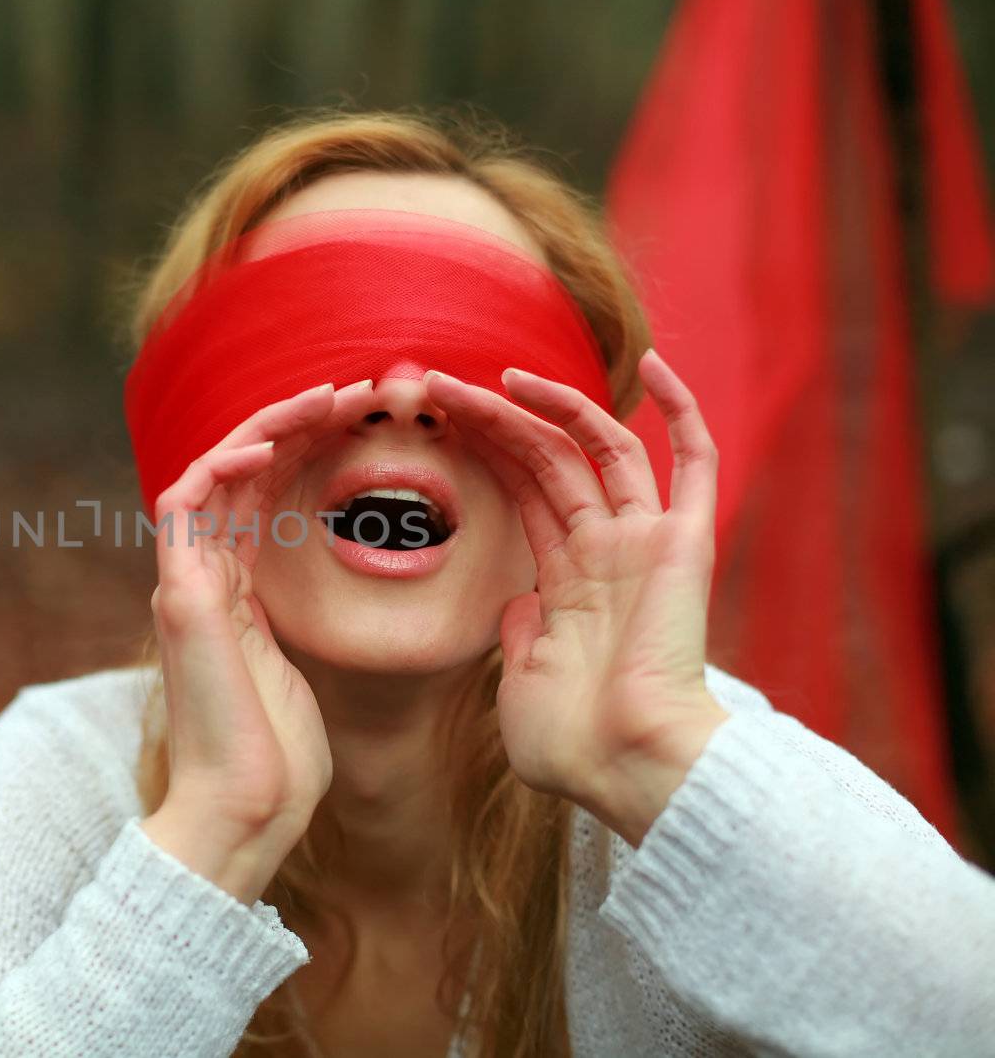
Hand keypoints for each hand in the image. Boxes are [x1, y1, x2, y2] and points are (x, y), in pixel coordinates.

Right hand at [143, 379, 376, 899]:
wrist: (245, 813)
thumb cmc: (281, 759)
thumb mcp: (306, 671)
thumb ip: (302, 625)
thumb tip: (348, 602)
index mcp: (235, 592)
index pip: (264, 494)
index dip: (309, 448)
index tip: (365, 420)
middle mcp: (205, 578)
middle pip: (242, 471)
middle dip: (297, 424)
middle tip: (358, 390)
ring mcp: (187, 585)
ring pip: (214, 471)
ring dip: (268, 427)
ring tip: (327, 398)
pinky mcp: (183, 598)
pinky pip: (186, 506)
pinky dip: (223, 466)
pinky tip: (270, 446)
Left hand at [423, 350, 728, 845]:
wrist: (626, 768)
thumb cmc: (572, 744)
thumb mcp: (521, 682)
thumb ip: (518, 635)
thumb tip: (516, 602)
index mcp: (567, 584)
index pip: (524, 493)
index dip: (483, 451)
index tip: (435, 417)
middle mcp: (608, 554)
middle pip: (548, 461)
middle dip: (493, 421)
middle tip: (438, 385)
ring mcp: (646, 544)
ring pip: (601, 447)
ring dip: (552, 405)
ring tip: (495, 376)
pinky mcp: (686, 543)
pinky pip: (696, 463)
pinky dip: (682, 410)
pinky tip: (656, 363)